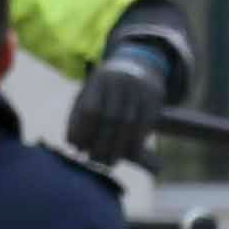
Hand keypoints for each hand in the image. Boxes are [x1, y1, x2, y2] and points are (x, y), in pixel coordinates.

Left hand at [61, 47, 168, 169]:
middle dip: (101, 144)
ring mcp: (139, 87)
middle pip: (111, 118)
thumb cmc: (103, 91)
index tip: (78, 148)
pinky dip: (137, 143)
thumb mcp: (87, 95)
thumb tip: (74, 144)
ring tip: (109, 162)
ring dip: (118, 147)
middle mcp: (120, 81)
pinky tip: (131, 155)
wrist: (136, 66)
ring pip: (128, 123)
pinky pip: (145, 124)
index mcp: (99, 80)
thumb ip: (78, 117)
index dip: (83, 132)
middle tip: (94, 160)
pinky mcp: (154, 95)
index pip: (90, 109)